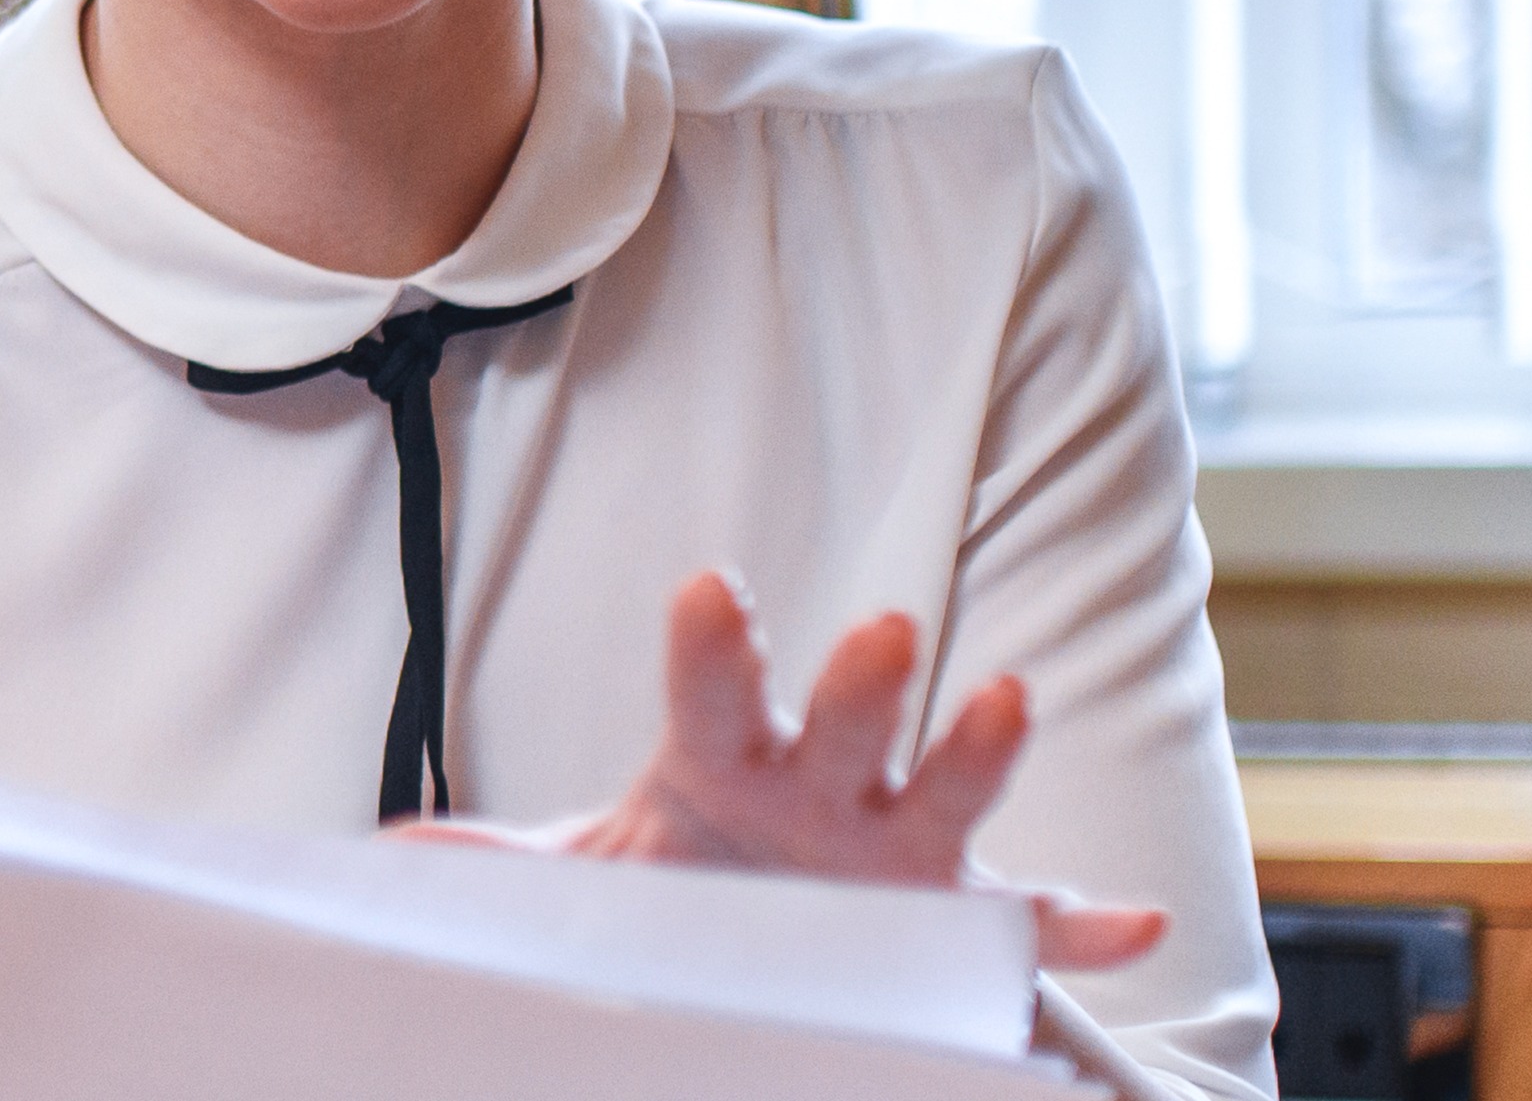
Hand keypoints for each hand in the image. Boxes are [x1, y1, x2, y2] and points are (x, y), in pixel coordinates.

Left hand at [407, 570, 1169, 973]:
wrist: (760, 948)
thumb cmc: (678, 881)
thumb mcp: (591, 876)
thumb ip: (510, 866)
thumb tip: (398, 853)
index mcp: (729, 756)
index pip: (714, 683)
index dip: (712, 639)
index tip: (707, 584)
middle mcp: (827, 780)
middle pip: (848, 713)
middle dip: (864, 675)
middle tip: (880, 628)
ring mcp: (900, 840)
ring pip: (946, 783)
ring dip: (980, 745)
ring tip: (1008, 701)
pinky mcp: (955, 914)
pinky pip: (1030, 923)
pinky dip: (1085, 928)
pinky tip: (1133, 924)